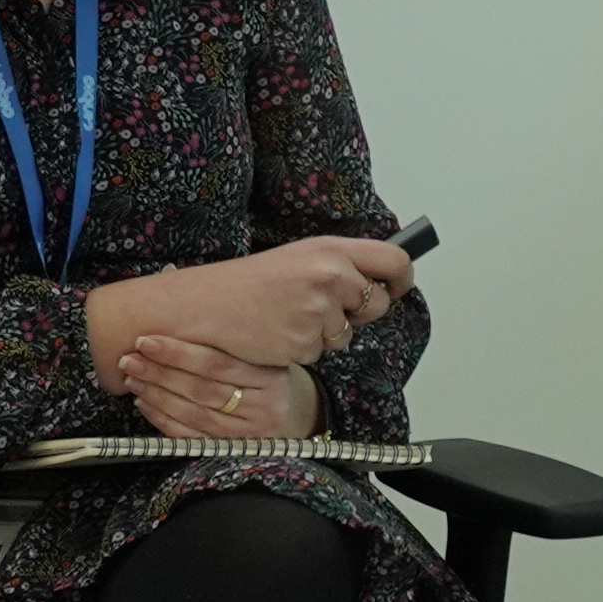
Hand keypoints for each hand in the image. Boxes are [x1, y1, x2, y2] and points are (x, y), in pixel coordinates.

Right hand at [88, 236, 403, 395]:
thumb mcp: (296, 259)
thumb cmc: (244, 285)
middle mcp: (330, 276)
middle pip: (379, 303)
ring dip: (325, 333)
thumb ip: (337, 266)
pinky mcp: (306, 341)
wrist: (200, 308)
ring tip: (287, 317)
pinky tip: (276, 333)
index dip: (402, 278)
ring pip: (348, 333)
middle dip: (362, 313)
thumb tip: (374, 280)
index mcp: (330, 249)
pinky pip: (320, 352)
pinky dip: (302, 348)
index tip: (398, 286)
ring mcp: (319, 310)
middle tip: (329, 310)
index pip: (394, 260)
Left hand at [105, 333, 329, 442]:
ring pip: (193, 413)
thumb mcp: (257, 350)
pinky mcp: (232, 449)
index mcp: (271, 376)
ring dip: (156, 394)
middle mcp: (264, 406)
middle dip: (159, 373)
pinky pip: (190, 437)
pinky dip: (162, 419)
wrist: (294, 413)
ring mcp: (248, 432)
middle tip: (128, 359)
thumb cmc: (266, 373)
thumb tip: (170, 275)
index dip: (178, 353)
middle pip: (201, 389)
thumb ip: (221, 324)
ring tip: (132, 377)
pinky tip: (145, 403)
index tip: (146, 341)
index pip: (217, 364)